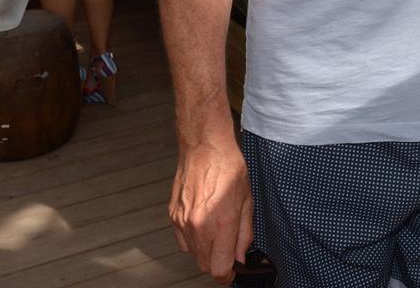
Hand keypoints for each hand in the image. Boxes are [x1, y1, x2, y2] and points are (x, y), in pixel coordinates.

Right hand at [169, 139, 253, 282]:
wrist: (204, 147)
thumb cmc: (228, 167)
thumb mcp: (246, 201)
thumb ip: (244, 234)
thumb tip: (241, 257)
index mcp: (221, 223)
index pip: (219, 269)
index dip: (229, 273)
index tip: (234, 268)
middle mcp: (198, 226)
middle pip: (204, 265)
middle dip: (218, 262)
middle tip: (228, 247)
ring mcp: (182, 222)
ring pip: (193, 254)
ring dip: (206, 250)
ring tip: (216, 228)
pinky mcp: (172, 216)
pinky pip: (183, 241)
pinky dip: (193, 239)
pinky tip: (203, 222)